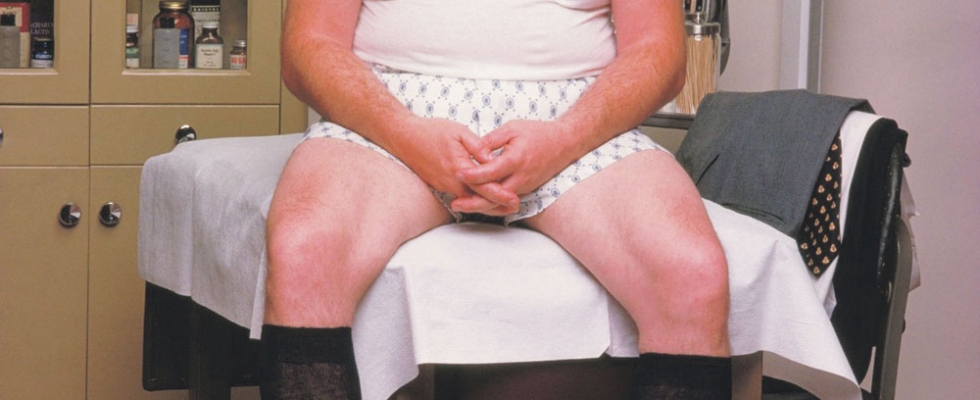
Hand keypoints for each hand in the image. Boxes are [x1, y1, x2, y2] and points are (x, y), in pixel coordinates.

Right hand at [394, 117, 519, 212]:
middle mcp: (451, 181)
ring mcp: (444, 185)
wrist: (405, 137)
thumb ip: (478, 146)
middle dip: (496, 204)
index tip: (514, 200)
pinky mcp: (440, 185)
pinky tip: (483, 196)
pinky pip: (460, 195)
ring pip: (468, 199)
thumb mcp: (459, 131)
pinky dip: (473, 197)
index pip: (483, 186)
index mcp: (458, 167)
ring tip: (503, 203)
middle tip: (514, 205)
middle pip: (477, 199)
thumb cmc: (432, 131)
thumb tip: (493, 159)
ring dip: (485, 202)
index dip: (500, 194)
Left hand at [453, 120, 575, 213]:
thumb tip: (473, 150)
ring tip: (461, 205)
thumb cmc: (538, 133)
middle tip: (455, 204)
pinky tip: (478, 202)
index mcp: (516, 160)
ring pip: (500, 202)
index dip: (473, 174)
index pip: (491, 172)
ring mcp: (525, 186)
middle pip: (494, 196)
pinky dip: (492, 203)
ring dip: (481, 205)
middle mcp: (521, 177)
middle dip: (474, 202)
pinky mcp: (526, 189)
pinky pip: (506, 200)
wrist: (564, 143)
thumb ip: (492, 140)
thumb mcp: (512, 128)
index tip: (457, 173)